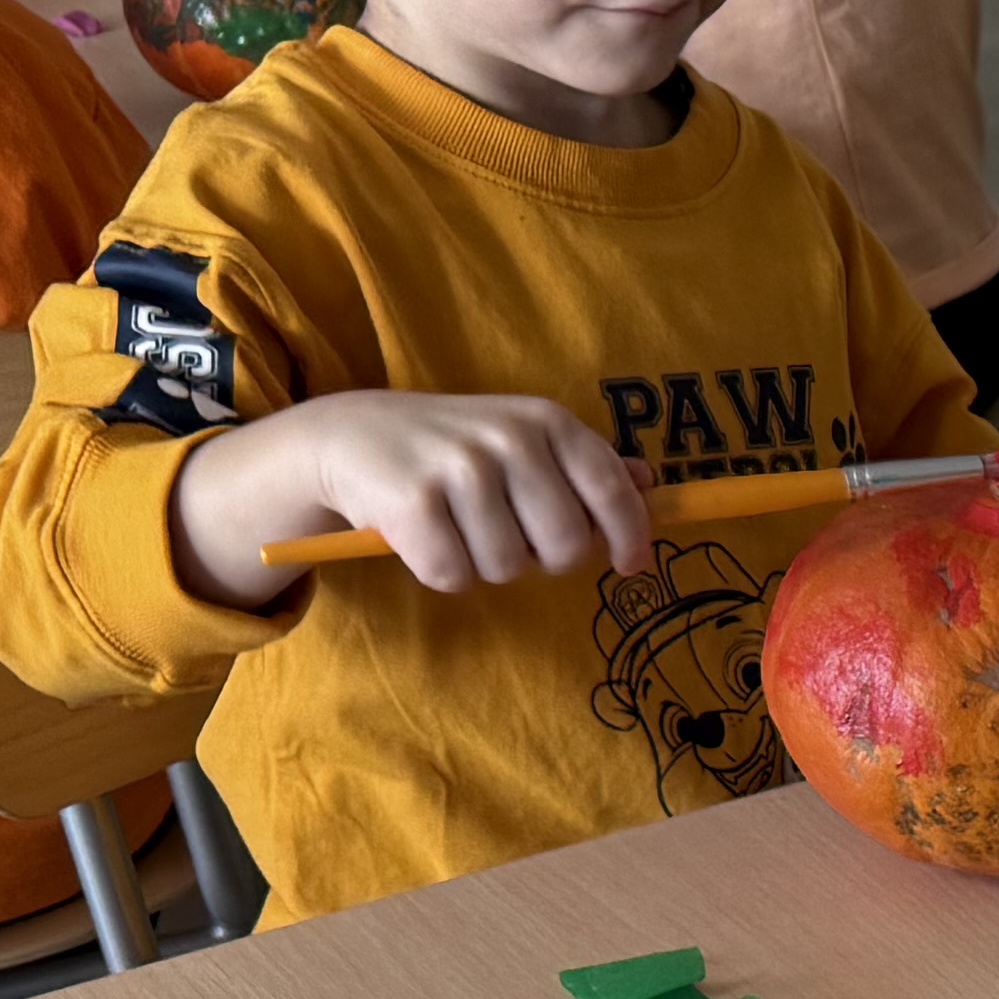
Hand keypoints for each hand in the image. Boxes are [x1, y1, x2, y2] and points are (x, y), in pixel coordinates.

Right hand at [166, 391, 652, 611]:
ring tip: (460, 527)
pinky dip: (442, 571)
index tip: (632, 565)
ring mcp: (460, 469)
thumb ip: (585, 464)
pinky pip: (455, 576)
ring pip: (509, 568)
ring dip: (486, 564)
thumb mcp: (522, 438)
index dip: (631, 539)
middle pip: (567, 547)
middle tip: (510, 535)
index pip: (612, 492)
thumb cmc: (453, 447)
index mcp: (546, 421)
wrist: (349, 435)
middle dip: (544, 558)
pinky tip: (425, 538)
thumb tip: (649, 485)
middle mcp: (508, 439)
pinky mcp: (414, 505)